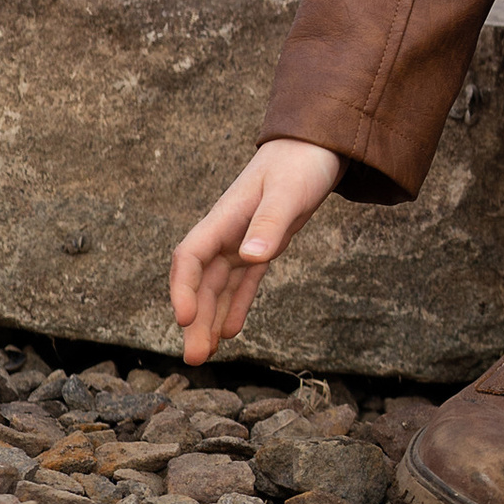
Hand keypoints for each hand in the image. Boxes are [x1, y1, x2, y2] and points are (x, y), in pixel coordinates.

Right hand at [168, 140, 341, 365]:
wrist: (320, 143)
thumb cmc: (302, 161)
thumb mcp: (289, 193)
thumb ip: (270, 224)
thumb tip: (250, 257)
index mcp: (224, 217)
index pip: (190, 257)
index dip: (182, 289)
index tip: (185, 319)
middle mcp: (227, 232)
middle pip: (201, 281)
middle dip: (195, 320)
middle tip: (193, 360)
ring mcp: (244, 239)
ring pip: (219, 286)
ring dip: (210, 320)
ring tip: (205, 356)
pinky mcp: (264, 244)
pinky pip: (243, 281)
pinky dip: (235, 305)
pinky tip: (229, 332)